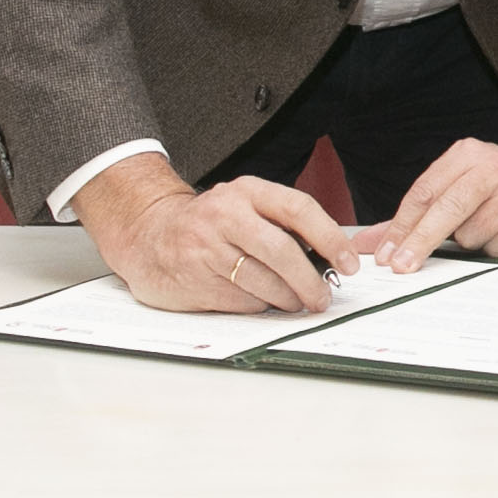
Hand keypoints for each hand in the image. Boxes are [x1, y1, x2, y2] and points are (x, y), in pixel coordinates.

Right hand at [72, 152, 356, 314]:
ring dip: (286, 299)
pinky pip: (241, 300)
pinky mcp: (194, 279)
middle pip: (282, 251)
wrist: (148, 235)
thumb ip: (282, 223)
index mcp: (246, 191)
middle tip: (323, 298)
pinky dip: (258, 306)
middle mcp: (225, 215)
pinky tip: (258, 300)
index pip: (298, 209)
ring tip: (294, 302)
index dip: (330, 237)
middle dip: (310, 280)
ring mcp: (206, 248)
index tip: (349, 262)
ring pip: (263, 282)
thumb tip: (330, 259)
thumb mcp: (244, 206)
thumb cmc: (210, 224)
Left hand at [368, 135, 497, 272]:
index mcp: (466, 155)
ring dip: (472, 242)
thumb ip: (410, 218)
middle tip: (402, 266)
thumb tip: (368, 242)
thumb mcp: (452, 191)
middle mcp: (492, 165)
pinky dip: (496, 248)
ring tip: (487, 228)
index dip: (401, 226)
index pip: (424, 192)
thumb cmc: (493, 192)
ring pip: (473, 233)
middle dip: (420, 241)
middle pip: (446, 208)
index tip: (385, 253)